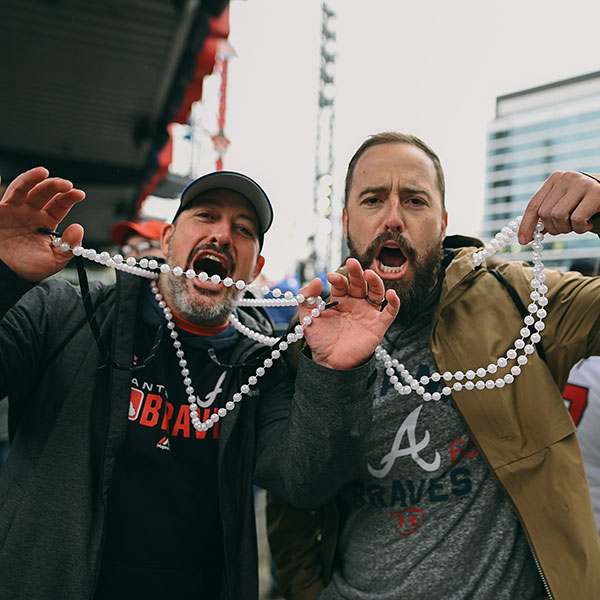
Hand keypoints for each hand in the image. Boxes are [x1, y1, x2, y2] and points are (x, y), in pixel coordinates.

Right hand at [0, 167, 85, 281]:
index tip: (79, 194)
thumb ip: (68, 247)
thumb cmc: (27, 268)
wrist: (5, 276)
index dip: (69, 197)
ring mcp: (12, 210)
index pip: (60, 204)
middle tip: (66, 184)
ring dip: (31, 178)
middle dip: (55, 186)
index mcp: (46, 221)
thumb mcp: (53, 260)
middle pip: (43, 192)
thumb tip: (78, 229)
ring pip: (22, 188)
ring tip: (43, 172)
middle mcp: (30, 212)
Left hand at [299, 258, 399, 369]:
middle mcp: (355, 303)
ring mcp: (367, 313)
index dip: (337, 278)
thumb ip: (306, 298)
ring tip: (369, 274)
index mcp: (339, 300)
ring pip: (376, 292)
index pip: (341, 283)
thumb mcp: (307, 317)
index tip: (330, 277)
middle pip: (359, 283)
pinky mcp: (378, 325)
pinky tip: (391, 293)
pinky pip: (390, 312)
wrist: (329, 362)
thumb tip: (316, 280)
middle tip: (351, 262)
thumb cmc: (319, 340)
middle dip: (356, 272)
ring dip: (375, 281)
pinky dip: (394, 302)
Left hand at [518, 171, 599, 243]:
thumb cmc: (585, 206)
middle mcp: (567, 177)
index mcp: (555, 179)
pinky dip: (580, 229)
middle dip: (553, 228)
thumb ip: (545, 216)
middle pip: (545, 213)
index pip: (533, 205)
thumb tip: (524, 237)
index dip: (526, 225)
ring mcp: (582, 183)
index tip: (522, 241)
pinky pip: (577, 220)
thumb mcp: (563, 207)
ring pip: (558, 216)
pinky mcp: (596, 192)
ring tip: (578, 225)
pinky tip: (589, 224)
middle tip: (565, 229)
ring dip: (567, 228)